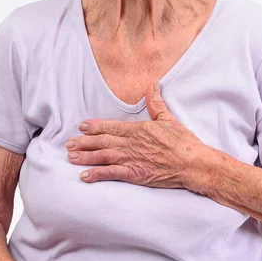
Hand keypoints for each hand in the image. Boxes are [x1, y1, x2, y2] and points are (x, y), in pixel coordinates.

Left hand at [65, 80, 207, 189]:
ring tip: (71, 157)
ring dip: (86, 157)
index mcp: (139, 129)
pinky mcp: (136, 175)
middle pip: (103, 141)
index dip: (95, 126)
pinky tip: (85, 176)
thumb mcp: (168, 118)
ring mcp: (132, 159)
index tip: (82, 125)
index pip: (112, 126)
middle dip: (84, 142)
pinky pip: (113, 174)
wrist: (192, 162)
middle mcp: (132, 143)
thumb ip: (156, 102)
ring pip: (104, 156)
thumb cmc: (183, 141)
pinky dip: (97, 175)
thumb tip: (153, 84)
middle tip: (69, 143)